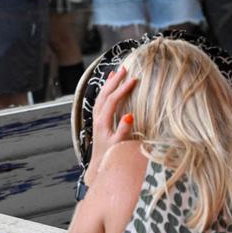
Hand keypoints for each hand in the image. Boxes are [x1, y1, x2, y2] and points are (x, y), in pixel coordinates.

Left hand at [85, 68, 136, 184]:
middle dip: (115, 81)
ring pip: (101, 96)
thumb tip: (129, 115)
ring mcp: (96, 118)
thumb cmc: (112, 155)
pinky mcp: (98, 120)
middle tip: (125, 68)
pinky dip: (105, 90)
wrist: (100, 164)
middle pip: (104, 95)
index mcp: (103, 122)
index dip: (123, 89)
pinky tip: (110, 84)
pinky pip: (100, 101)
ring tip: (117, 72)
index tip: (135, 79)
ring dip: (109, 83)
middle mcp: (97, 118)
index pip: (112, 101)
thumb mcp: (119, 144)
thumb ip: (124, 130)